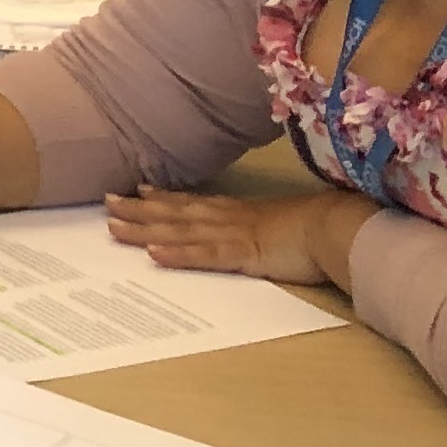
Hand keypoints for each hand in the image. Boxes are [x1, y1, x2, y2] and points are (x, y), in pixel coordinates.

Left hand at [105, 185, 370, 292]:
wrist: (340, 227)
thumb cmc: (321, 227)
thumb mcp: (286, 222)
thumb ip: (268, 225)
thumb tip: (267, 230)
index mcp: (239, 212)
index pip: (194, 202)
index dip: (164, 196)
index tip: (137, 189)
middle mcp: (228, 218)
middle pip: (175, 212)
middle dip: (139, 209)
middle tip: (106, 202)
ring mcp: (232, 235)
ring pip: (179, 232)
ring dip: (145, 229)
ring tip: (113, 227)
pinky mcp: (243, 254)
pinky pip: (205, 256)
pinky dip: (178, 255)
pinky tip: (154, 256)